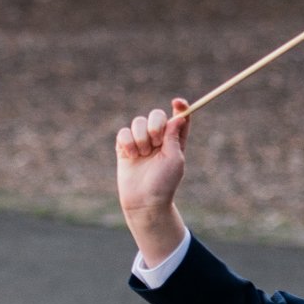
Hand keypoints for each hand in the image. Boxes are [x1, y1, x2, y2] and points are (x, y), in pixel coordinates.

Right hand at [117, 98, 190, 266]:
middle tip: (157, 142)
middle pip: (156, 115)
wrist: (144, 201)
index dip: (180, 107)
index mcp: (175, 141)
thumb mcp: (175, 158)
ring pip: (137, 122)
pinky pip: (123, 132)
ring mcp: (141, 142)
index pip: (179, 118)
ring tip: (143, 155)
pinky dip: (128, 142)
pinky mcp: (125, 147)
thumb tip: (179, 116)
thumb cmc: (164, 182)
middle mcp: (159, 139)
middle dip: (155, 125)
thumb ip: (174, 136)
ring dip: (141, 137)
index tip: (178, 102)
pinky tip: (131, 156)